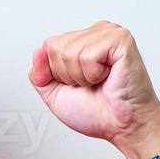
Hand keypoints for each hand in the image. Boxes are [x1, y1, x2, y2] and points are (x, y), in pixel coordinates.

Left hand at [28, 20, 159, 155]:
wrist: (122, 126)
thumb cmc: (97, 111)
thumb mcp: (55, 94)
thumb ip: (39, 74)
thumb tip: (37, 50)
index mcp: (82, 40)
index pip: (49, 46)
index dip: (56, 73)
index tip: (78, 85)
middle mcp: (96, 32)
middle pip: (55, 47)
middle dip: (67, 75)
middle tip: (91, 85)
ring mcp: (110, 33)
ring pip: (69, 52)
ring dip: (81, 77)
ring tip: (100, 82)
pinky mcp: (121, 40)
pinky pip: (87, 56)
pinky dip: (93, 75)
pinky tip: (108, 77)